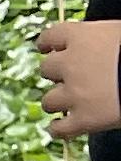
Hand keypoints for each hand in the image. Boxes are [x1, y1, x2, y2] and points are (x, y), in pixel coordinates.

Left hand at [38, 17, 120, 141]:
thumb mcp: (119, 31)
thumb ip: (100, 38)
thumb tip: (99, 44)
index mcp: (82, 36)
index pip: (50, 36)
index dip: (47, 43)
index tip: (47, 48)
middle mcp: (71, 64)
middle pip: (47, 69)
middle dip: (57, 73)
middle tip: (71, 76)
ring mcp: (74, 94)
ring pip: (49, 101)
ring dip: (57, 101)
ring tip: (71, 102)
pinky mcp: (84, 120)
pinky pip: (59, 129)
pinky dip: (58, 129)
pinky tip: (63, 128)